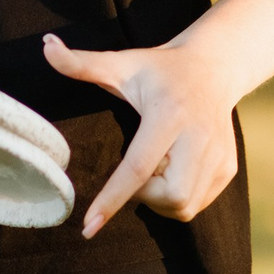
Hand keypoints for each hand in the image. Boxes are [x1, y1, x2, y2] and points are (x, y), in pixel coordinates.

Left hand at [43, 32, 240, 237]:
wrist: (214, 67)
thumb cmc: (158, 69)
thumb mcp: (121, 63)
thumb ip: (82, 62)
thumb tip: (45, 46)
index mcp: (168, 114)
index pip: (138, 167)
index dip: (112, 200)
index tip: (88, 227)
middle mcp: (199, 137)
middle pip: (169, 196)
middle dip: (144, 196)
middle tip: (138, 168)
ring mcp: (219, 156)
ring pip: (184, 207)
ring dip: (160, 198)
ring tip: (157, 164)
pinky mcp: (228, 168)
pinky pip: (197, 204)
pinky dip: (177, 197)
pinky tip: (174, 167)